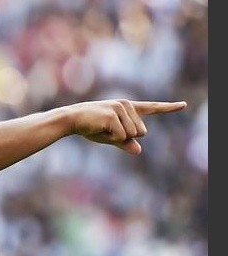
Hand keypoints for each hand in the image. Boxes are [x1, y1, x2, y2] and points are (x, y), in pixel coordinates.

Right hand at [67, 99, 186, 154]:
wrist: (70, 120)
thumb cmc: (89, 127)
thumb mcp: (110, 137)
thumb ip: (125, 142)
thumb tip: (138, 151)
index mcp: (128, 108)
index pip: (152, 108)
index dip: (169, 107)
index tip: (184, 105)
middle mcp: (127, 105)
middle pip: (142, 131)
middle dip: (126, 137)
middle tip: (107, 130)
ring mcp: (120, 108)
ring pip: (133, 134)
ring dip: (117, 137)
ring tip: (102, 128)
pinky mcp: (113, 115)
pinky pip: (121, 136)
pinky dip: (111, 138)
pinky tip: (99, 129)